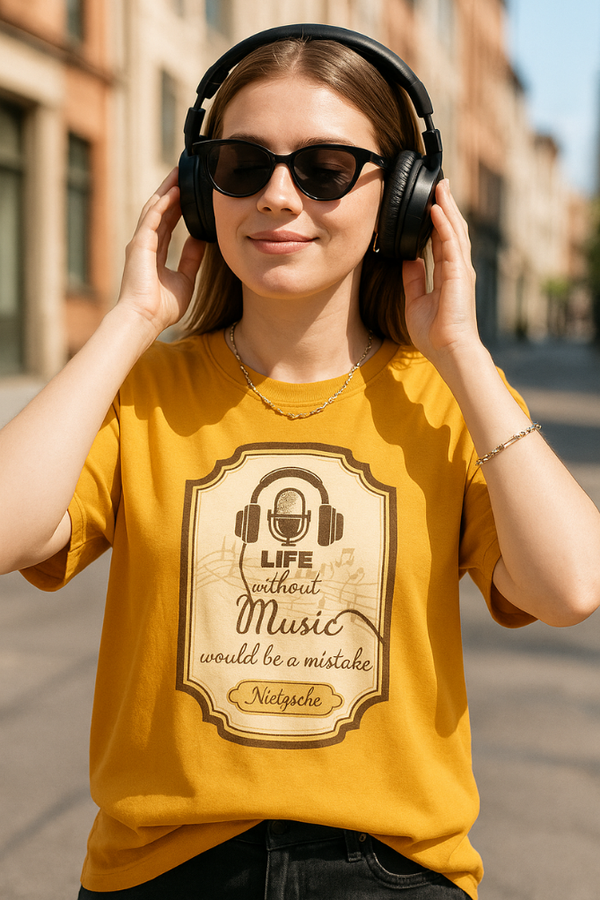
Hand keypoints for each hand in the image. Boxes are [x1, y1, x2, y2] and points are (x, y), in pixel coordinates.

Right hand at [117, 168, 204, 336]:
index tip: (189, 191)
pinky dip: (163, 203)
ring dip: (167, 190)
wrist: (145, 319)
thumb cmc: (162, 307)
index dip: (178, 206)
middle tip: (184, 172)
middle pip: (161, 209)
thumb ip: (191, 259)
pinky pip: (152, 218)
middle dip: (172, 190)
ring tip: (179, 172)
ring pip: (155, 208)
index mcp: (155, 252)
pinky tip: (175, 190)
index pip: (169, 222)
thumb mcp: (185, 279)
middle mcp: (146, 243)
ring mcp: (141, 242)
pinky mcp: (139, 244)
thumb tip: (200, 241)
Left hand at [402, 179, 478, 364]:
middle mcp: (457, 269)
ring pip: (454, 230)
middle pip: (452, 230)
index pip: (443, 240)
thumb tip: (409, 259)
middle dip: (446, 206)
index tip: (432, 202)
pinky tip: (436, 208)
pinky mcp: (459, 274)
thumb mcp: (416, 301)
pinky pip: (451, 243)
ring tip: (440, 187)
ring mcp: (460, 270)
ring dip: (447, 207)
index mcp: (447, 275)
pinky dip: (443, 224)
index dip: (438, 220)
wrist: (448, 350)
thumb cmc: (434, 333)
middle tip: (440, 184)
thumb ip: (414, 278)